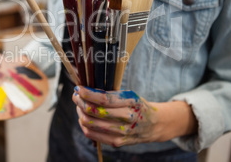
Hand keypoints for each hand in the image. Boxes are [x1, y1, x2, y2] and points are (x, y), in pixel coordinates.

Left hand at [72, 86, 196, 146]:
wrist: (155, 125)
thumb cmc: (137, 106)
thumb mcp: (129, 95)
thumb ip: (110, 94)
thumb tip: (86, 89)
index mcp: (131, 102)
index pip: (104, 99)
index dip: (88, 94)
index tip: (78, 88)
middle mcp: (127, 118)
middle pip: (95, 111)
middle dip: (80, 102)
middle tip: (76, 96)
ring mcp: (122, 132)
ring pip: (90, 124)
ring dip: (80, 113)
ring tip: (79, 106)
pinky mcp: (117, 142)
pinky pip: (93, 135)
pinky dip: (84, 125)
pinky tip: (83, 118)